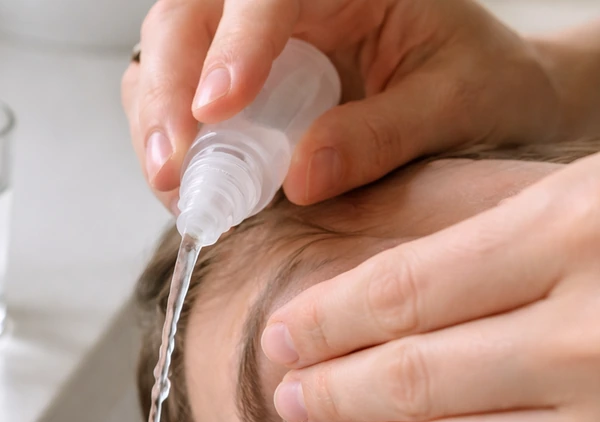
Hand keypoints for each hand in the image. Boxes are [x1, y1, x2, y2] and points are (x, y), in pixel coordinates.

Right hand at [121, 0, 565, 210]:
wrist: (486, 97)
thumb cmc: (481, 84)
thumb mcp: (455, 104)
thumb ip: (382, 135)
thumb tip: (300, 178)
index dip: (235, 45)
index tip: (219, 109)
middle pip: (189, 15)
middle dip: (170, 90)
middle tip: (175, 168)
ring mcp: (248, 38)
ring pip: (165, 51)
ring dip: (155, 118)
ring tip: (173, 184)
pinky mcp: (231, 80)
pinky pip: (171, 96)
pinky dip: (165, 140)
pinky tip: (183, 183)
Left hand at [262, 151, 599, 421]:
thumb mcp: (594, 196)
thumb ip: (499, 236)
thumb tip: (375, 291)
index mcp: (582, 230)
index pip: (403, 288)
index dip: (324, 319)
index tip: (279, 333)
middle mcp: (593, 333)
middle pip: (413, 373)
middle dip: (330, 387)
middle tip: (284, 390)